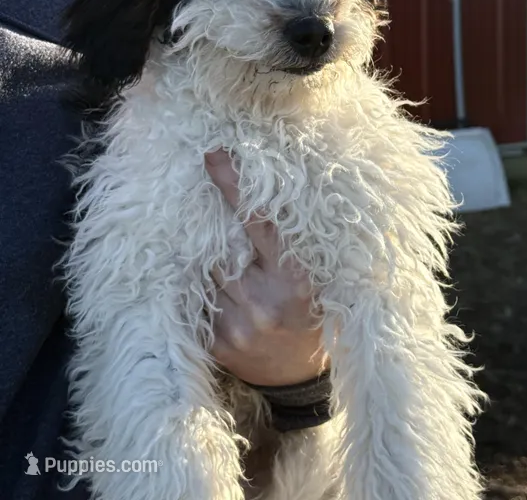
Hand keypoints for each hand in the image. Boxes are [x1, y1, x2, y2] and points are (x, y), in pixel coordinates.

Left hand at [205, 149, 327, 386]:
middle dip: (217, 228)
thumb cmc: (314, 316)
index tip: (213, 156)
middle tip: (211, 207)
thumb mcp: (317, 277)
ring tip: (230, 265)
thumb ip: (294, 244)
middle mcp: (263, 302)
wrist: (300, 381)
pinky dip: (207, 290)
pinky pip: (200, 301)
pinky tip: (223, 292)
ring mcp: (236, 325)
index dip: (235, 186)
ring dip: (211, 260)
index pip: (259, 222)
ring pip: (207, 272)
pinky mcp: (217, 343)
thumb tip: (276, 192)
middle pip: (223, 245)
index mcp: (295, 280)